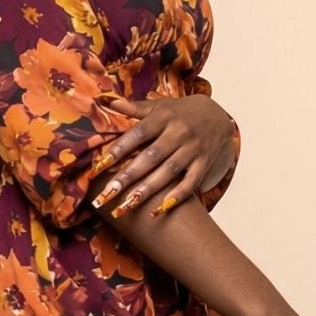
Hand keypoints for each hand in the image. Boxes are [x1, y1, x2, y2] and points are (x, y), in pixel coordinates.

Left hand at [90, 93, 237, 220]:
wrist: (217, 115)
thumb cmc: (179, 113)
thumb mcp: (159, 107)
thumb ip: (134, 108)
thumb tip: (107, 103)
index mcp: (164, 117)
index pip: (137, 134)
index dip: (118, 150)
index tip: (97, 167)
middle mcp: (179, 132)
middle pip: (150, 157)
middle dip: (127, 177)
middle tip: (106, 195)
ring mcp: (193, 149)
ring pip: (168, 172)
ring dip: (147, 191)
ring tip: (125, 207)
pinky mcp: (204, 163)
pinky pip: (191, 183)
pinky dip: (176, 198)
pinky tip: (158, 212)